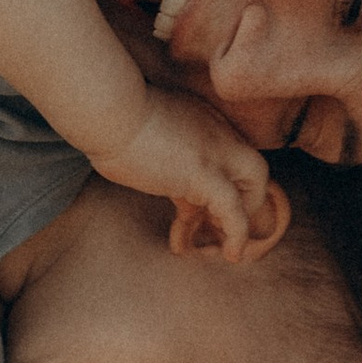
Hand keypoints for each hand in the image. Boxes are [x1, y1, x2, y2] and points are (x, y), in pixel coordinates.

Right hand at [95, 87, 268, 250]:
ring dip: (244, 213)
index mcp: (198, 118)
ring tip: (230, 246)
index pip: (222, 152)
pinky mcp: (204, 175)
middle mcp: (214, 130)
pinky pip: (234, 210)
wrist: (106, 109)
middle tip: (218, 223)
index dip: (215, 180)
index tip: (192, 206)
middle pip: (251, 163)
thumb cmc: (105, 114)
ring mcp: (214, 150)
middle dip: (245, 195)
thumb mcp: (134, 125)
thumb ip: (146, 141)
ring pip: (256, 180)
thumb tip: (127, 157)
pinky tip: (231, 253)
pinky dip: (238, 233)